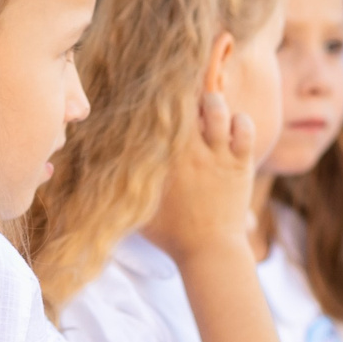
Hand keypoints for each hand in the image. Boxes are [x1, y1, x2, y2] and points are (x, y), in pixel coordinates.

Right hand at [140, 85, 256, 263]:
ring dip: (212, 102)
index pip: (158, 115)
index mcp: (165, 159)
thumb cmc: (171, 234)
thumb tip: (98, 168)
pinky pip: (244, 127)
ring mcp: (217, 155)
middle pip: (186, 103)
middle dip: (183, 92)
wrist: (209, 251)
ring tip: (207, 104)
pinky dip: (239, 120)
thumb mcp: (140, 208)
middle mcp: (191, 151)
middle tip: (182, 92)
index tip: (154, 91)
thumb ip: (124, 185)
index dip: (156, 98)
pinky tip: (231, 123)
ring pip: (217, 108)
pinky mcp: (239, 163)